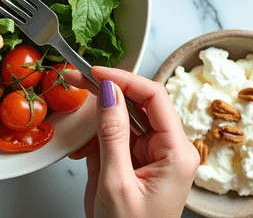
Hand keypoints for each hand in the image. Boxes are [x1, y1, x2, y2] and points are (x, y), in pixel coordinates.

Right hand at [66, 66, 199, 217]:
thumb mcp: (115, 182)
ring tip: (75, 122)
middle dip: (106, 91)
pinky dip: (94, 138)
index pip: (154, 97)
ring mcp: (151, 156)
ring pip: (124, 118)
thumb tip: (107, 91)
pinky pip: (114, 137)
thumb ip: (112, 133)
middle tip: (76, 80)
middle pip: (139, 103)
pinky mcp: (134, 163)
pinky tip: (80, 148)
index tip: (95, 72)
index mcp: (177, 153)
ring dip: (97, 119)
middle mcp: (169, 150)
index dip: (124, 78)